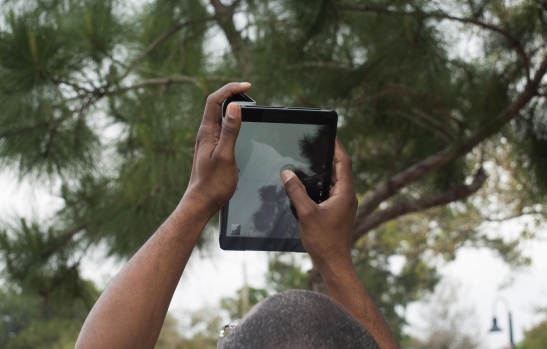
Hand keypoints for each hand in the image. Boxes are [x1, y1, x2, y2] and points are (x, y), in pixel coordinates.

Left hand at [184, 82, 250, 214]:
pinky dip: (233, 120)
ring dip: (232, 106)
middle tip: (249, 92)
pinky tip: (241, 125)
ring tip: (248, 104)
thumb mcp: (225, 155)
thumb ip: (230, 131)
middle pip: (216, 105)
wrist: (202, 202)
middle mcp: (206, 134)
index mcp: (207, 132)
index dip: (230, 89)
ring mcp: (209, 141)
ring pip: (220, 116)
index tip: (247, 86)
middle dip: (232, 93)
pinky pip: (222, 128)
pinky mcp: (213, 149)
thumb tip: (234, 107)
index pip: (215, 100)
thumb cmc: (213, 183)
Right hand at [280, 138, 356, 268]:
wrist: (333, 263)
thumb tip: (287, 173)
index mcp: (345, 193)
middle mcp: (348, 197)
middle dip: (328, 157)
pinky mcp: (338, 212)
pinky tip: (308, 186)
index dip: (337, 146)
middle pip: (340, 170)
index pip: (344, 162)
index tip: (330, 134)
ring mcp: (344, 205)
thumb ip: (296, 192)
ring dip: (324, 172)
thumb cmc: (324, 241)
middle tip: (314, 145)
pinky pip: (331, 192)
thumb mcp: (306, 213)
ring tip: (309, 162)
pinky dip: (322, 185)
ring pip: (335, 182)